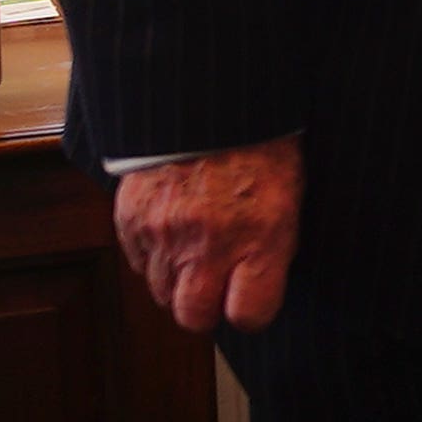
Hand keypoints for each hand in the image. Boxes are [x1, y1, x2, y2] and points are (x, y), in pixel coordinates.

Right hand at [113, 135, 302, 334]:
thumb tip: (259, 290)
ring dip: (179, 281)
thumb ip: (273, 248)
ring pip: (162, 293)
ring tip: (196, 250)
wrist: (210, 103)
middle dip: (206, 309)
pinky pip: (139, 262)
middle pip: (194, 317)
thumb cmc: (261, 146)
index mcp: (260, 236)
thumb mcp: (290, 195)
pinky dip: (155, 255)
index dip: (252, 311)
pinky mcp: (131, 219)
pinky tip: (173, 230)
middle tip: (217, 288)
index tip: (252, 301)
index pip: (250, 314)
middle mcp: (208, 243)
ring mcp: (164, 233)